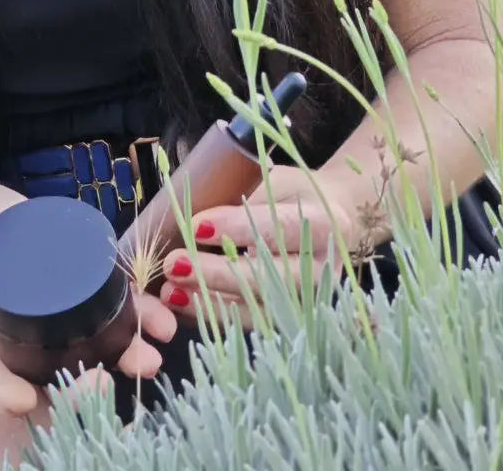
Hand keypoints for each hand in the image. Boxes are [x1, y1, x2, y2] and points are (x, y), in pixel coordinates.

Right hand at [0, 196, 179, 417]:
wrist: (2, 215)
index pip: (2, 374)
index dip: (9, 393)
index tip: (24, 400)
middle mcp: (37, 340)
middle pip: (59, 376)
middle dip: (84, 388)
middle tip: (103, 383)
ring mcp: (69, 321)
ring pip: (97, 351)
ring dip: (126, 356)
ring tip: (150, 357)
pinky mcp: (95, 296)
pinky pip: (120, 315)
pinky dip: (143, 321)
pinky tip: (165, 324)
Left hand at [158, 166, 360, 331]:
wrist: (330, 220)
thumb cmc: (291, 194)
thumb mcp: (273, 180)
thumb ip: (241, 196)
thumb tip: (188, 214)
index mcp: (322, 224)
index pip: (278, 227)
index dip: (236, 227)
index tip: (196, 226)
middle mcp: (320, 269)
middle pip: (267, 277)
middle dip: (216, 273)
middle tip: (174, 264)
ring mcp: (308, 300)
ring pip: (256, 308)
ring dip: (209, 301)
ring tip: (171, 292)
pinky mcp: (291, 318)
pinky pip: (250, 322)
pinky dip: (214, 315)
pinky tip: (184, 306)